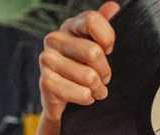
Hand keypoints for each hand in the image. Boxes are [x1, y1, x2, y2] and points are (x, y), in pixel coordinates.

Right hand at [39, 2, 119, 121]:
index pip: (92, 20)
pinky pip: (82, 93)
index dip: (107, 39)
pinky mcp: (46, 82)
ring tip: (94, 89)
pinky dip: (88, 99)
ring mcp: (47, 60)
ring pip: (89, 76)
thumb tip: (113, 6)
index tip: (108, 51)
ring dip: (98, 89)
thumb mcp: (99, 48)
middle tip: (102, 78)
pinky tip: (83, 96)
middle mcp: (54, 39)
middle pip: (93, 52)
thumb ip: (104, 27)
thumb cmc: (86, 71)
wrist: (67, 101)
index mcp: (70, 26)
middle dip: (105, 72)